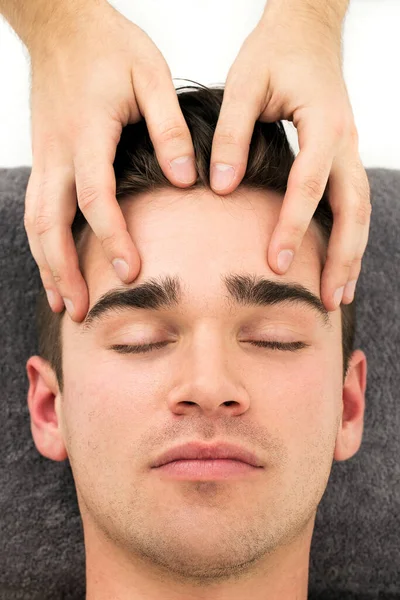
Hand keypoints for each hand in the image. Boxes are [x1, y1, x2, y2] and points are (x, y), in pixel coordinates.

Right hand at [24, 2, 196, 320]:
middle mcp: (58, 151)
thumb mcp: (152, 78)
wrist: (63, 24)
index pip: (95, 196)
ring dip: (47, 265)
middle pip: (49, 222)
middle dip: (63, 270)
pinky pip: (35, 209)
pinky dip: (43, 243)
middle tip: (79, 311)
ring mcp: (45, 156)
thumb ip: (169, 130)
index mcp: (88, 132)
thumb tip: (185, 180)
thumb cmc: (110, 48)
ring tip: (63, 303)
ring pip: (35, 221)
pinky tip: (55, 265)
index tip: (131, 273)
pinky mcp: (44, 157)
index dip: (112, 238)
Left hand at [210, 5, 370, 310]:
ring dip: (352, 255)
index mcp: (323, 123)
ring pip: (360, 211)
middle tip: (326, 300)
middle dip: (341, 257)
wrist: (307, 31)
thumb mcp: (245, 83)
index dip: (292, 226)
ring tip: (337, 295)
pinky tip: (337, 263)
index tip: (274, 263)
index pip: (309, 185)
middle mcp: (345, 142)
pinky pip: (352, 204)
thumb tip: (223, 186)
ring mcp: (349, 151)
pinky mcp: (343, 158)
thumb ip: (232, 134)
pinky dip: (348, 237)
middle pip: (353, 209)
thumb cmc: (275, 53)